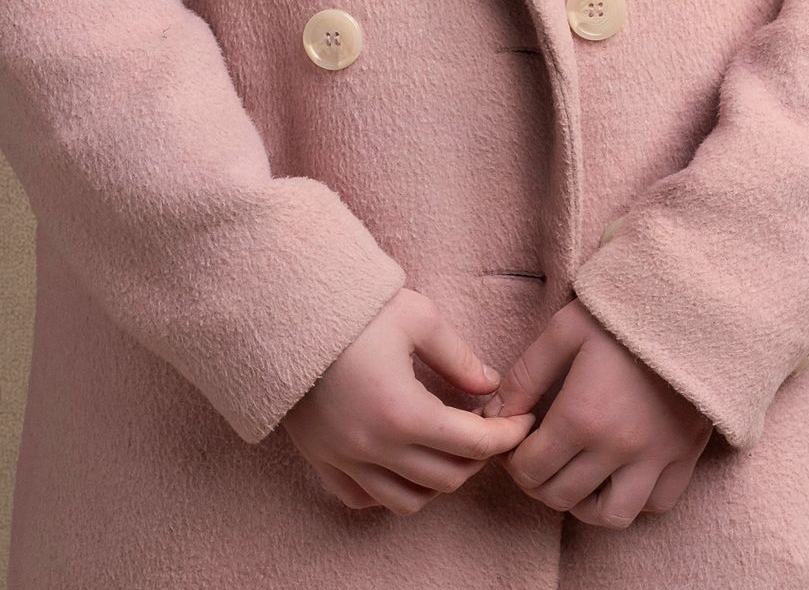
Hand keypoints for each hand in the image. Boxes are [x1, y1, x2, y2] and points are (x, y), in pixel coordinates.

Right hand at [283, 286, 533, 515]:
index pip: (472, 444)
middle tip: (485, 425)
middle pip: (446, 479)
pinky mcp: (321, 460)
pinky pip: (364, 500)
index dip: (506, 435)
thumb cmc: (354, 307)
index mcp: (402, 412)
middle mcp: (373, 448)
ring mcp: (344, 460)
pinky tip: (403, 462)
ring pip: (408, 501)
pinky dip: (391, 491)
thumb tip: (490, 385)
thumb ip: (458, 357)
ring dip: (438, 480)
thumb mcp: (416, 317)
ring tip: (448, 446)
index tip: (523, 421)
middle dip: (477, 456)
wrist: (285, 308)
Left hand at [479, 299, 712, 527]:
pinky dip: (633, 500)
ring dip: (584, 504)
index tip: (516, 441)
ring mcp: (656, 458)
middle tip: (537, 458)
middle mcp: (619, 448)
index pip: (531, 469)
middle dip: (538, 483)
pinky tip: (619, 474)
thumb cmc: (621, 313)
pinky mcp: (686, 456)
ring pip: (610, 516)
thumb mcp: (564, 329)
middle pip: (562, 496)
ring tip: (575, 475)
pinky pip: (656, 504)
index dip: (513, 460)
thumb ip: (526, 375)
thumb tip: (497, 414)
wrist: (690, 304)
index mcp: (583, 416)